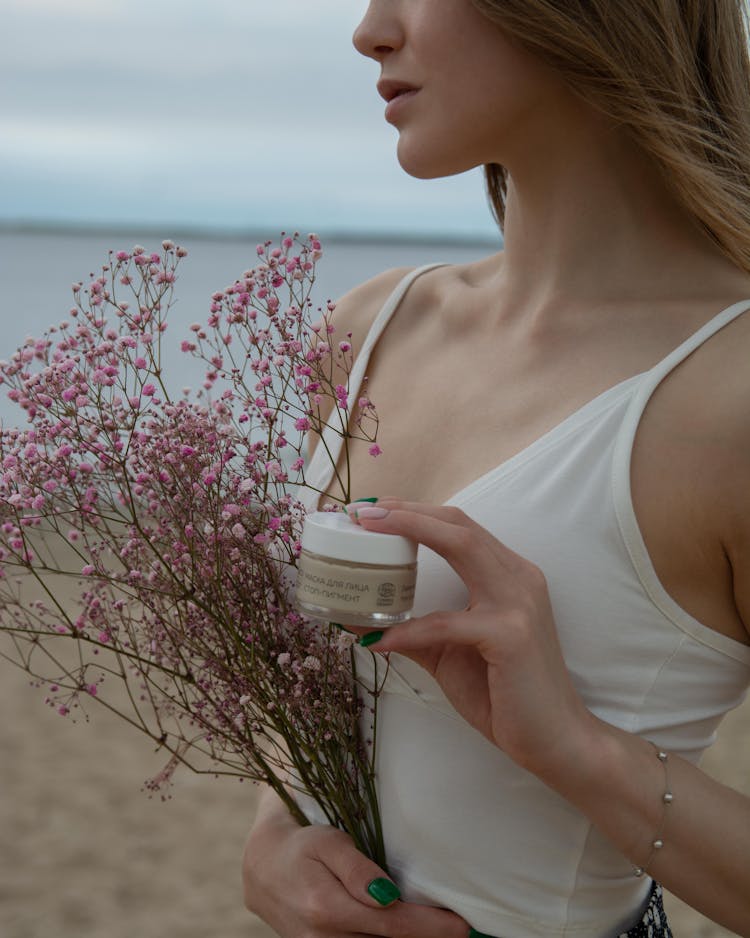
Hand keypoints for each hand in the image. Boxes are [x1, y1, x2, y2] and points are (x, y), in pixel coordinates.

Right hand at [243, 798, 468, 937]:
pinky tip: (406, 932)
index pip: (393, 925)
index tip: (463, 925)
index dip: (431, 928)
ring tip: (436, 927)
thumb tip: (389, 896)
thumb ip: (357, 869)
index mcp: (328, 908)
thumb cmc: (301, 847)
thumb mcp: (327, 842)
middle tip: (457, 925)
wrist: (262, 869)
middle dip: (425, 937)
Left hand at [349, 499, 599, 780]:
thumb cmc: (506, 694)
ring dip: (412, 531)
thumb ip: (413, 631)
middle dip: (409, 510)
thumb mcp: (450, 653)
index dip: (417, 511)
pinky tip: (379, 639)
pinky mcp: (511, 636)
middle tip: (363, 510)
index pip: (461, 527)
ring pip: (462, 546)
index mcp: (509, 575)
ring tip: (368, 532)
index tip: (375, 508)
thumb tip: (360, 622)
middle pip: (460, 524)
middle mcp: (519, 577)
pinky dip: (409, 629)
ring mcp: (518, 603)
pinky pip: (447, 623)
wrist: (556, 740)